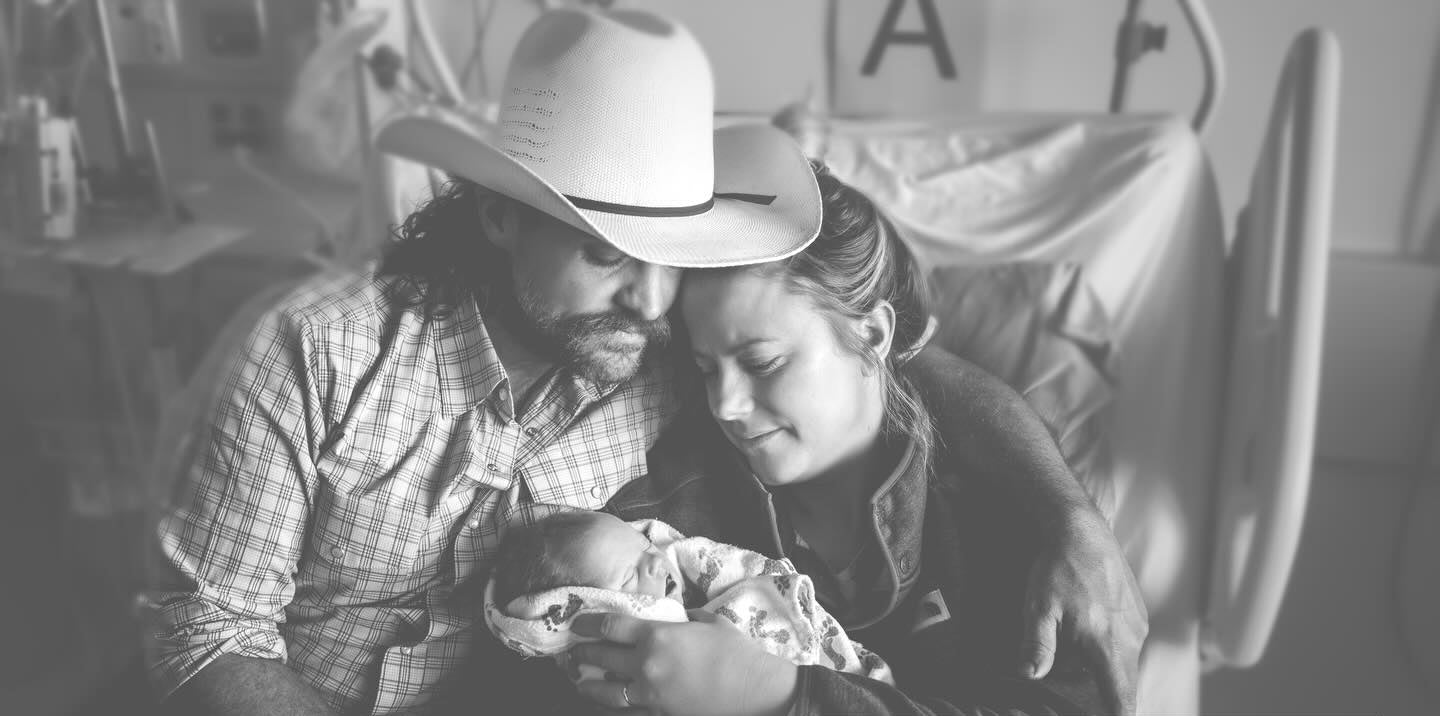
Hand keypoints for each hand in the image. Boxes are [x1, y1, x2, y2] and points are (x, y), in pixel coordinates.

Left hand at [569, 609, 797, 715]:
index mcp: (657, 635)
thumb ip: (683, 617)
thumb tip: (673, 616)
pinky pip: (626, 712)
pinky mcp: (659, 714)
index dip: (590, 623)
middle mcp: (646, 664)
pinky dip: (610, 708)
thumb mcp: (709, 622)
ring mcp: (650, 694)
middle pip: (601, 657)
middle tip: (571, 651)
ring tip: (578, 681)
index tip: (579, 623)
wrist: (756, 692)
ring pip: (606, 691)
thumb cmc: (737, 652)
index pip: (610, 626)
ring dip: (588, 685)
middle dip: (582, 653)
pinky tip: (602, 705)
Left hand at [1020, 502, 1147, 715]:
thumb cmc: (1058, 568)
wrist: (1082, 529)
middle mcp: (1130, 638)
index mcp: (1107, 644)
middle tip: (1082, 695)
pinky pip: (1127, 645)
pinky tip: (1086, 637)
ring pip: (1125, 665)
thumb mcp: (1039, 607)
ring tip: (1076, 660)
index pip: (1121, 698)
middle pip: (1124, 686)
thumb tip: (1032, 675)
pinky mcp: (1138, 614)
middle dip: (1106, 696)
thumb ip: (1037, 645)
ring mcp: (1138, 625)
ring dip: (1105, 671)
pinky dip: (1109, 651)